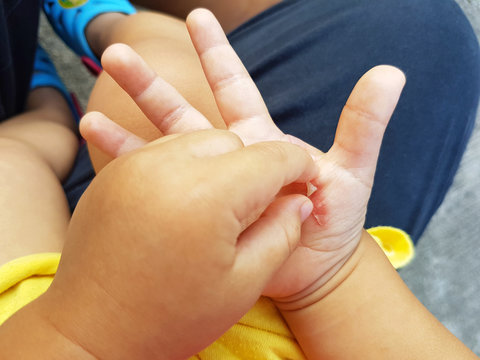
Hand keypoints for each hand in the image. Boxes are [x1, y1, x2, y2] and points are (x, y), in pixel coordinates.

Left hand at [45, 130, 314, 358]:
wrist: (90, 332)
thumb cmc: (171, 317)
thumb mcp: (244, 285)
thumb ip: (282, 233)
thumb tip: (299, 200)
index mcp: (208, 197)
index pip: (272, 158)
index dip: (297, 168)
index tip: (305, 183)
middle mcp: (167, 167)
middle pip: (234, 141)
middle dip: (255, 166)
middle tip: (257, 203)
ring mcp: (135, 165)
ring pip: (198, 138)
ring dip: (220, 162)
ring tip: (219, 203)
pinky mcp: (116, 173)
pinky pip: (164, 149)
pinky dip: (186, 165)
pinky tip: (187, 198)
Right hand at [80, 9, 405, 302]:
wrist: (316, 271)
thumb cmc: (335, 221)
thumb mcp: (352, 169)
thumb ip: (363, 123)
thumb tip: (390, 73)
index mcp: (260, 139)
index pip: (234, 87)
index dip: (216, 54)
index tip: (197, 20)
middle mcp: (228, 157)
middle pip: (183, 112)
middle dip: (151, 85)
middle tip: (117, 55)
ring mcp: (209, 188)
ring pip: (164, 150)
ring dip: (130, 127)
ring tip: (91, 108)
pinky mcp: (199, 217)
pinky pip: (162, 195)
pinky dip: (134, 178)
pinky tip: (102, 161)